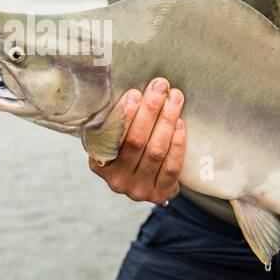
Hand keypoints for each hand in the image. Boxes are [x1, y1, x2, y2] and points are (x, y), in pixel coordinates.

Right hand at [88, 77, 186, 204]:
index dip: (124, 115)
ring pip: (155, 152)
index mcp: (99, 163)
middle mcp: (116, 180)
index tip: (135, 92)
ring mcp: (138, 190)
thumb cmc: (132, 147)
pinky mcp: (160, 194)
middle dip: (150, 110)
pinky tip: (180, 124)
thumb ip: (120, 119)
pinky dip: (177, 144)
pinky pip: (171, 167)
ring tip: (174, 98)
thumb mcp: (118, 137)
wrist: (150, 180)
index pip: (111, 137)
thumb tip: (134, 85)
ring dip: (166, 121)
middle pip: (135, 142)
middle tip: (160, 87)